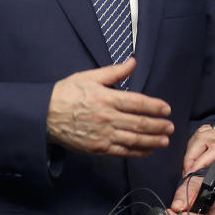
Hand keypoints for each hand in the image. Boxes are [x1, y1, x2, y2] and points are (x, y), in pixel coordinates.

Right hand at [46, 57, 172, 155]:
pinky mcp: (97, 148)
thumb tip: (133, 61)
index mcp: (107, 98)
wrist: (43, 115)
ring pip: (133, 140)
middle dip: (158, 126)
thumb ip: (114, 72)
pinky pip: (121, 152)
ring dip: (152, 141)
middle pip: (139, 123)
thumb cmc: (67, 93)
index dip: (155, 106)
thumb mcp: (90, 77)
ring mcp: (103, 135)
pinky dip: (137, 152)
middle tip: (171, 127)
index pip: (138, 103)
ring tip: (165, 140)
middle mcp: (107, 118)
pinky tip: (148, 151)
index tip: (167, 109)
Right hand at [183, 119, 214, 204]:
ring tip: (189, 169)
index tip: (191, 176)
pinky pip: (209, 131)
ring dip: (192, 149)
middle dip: (191, 155)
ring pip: (204, 132)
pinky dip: (199, 143)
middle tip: (186, 176)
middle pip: (205, 137)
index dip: (202, 161)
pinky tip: (198, 157)